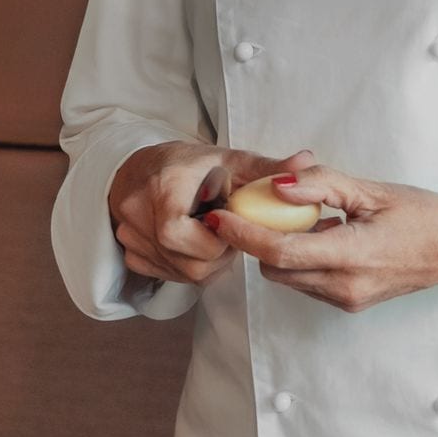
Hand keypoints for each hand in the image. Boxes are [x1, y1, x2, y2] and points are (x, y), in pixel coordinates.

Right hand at [108, 142, 317, 285]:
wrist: (141, 169)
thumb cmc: (190, 165)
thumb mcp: (229, 160)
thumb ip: (268, 167)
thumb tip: (308, 161)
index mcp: (163, 186)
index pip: (180, 234)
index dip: (215, 239)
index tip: (230, 222)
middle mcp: (137, 212)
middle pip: (188, 264)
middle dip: (217, 255)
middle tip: (226, 230)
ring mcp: (129, 235)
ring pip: (181, 275)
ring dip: (206, 263)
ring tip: (210, 234)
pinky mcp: (130, 252)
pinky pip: (167, 275)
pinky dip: (187, 266)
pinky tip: (193, 243)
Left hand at [203, 162, 437, 311]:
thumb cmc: (422, 214)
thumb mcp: (371, 190)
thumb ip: (322, 184)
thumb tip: (277, 184)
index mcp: (352, 256)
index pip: (280, 252)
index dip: (244, 235)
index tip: (220, 217)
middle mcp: (346, 287)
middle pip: (276, 269)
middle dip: (260, 242)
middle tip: (262, 208)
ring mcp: (348, 300)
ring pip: (289, 278)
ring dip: (283, 251)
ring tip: (309, 220)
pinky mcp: (350, 304)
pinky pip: (309, 283)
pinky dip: (303, 259)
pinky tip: (326, 236)